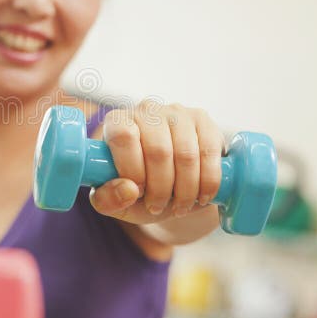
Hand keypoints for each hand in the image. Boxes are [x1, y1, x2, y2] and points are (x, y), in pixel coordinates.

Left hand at [89, 101, 224, 225]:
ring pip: (186, 155)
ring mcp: (177, 112)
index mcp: (117, 122)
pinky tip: (201, 197)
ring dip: (185, 190)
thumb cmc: (136, 189)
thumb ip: (108, 199)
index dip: (132, 169)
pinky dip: (207, 182)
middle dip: (160, 188)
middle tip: (158, 207)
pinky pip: (209, 153)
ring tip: (179, 207)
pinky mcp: (203, 120)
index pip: (123, 136)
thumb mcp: (113, 201)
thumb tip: (128, 190)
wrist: (169, 184)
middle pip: (158, 150)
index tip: (138, 192)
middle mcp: (147, 110)